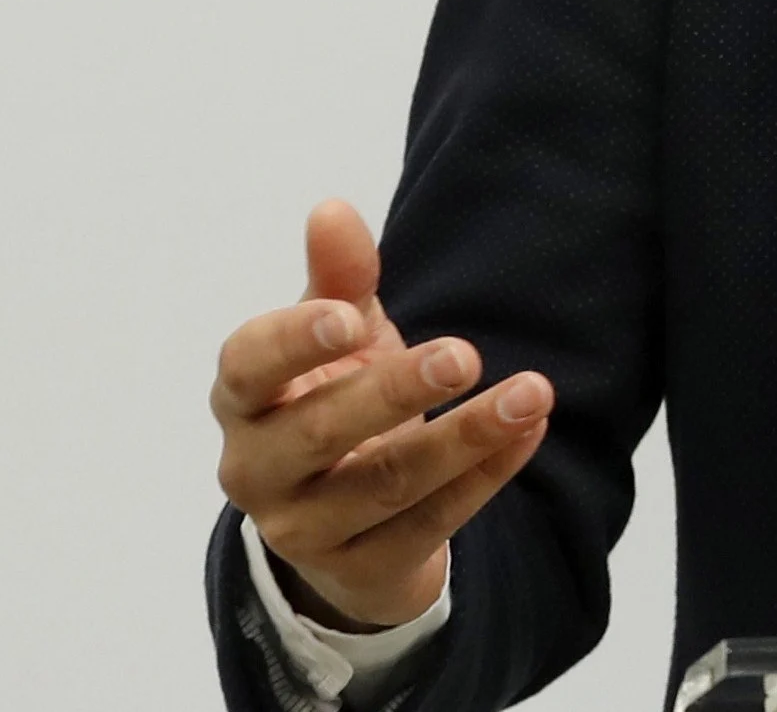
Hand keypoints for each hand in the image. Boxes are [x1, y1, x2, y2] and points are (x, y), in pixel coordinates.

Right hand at [210, 200, 554, 629]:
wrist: (348, 515)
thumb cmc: (336, 397)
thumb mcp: (338, 337)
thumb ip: (339, 278)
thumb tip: (332, 209)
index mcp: (244, 400)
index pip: (247, 369)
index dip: (292, 343)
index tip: (350, 317)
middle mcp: (257, 469)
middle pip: (318, 433)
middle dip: (393, 392)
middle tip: (465, 354)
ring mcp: (304, 529)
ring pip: (385, 486)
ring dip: (465, 438)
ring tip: (532, 392)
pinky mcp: (360, 568)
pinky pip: (429, 525)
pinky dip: (485, 477)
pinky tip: (529, 431)